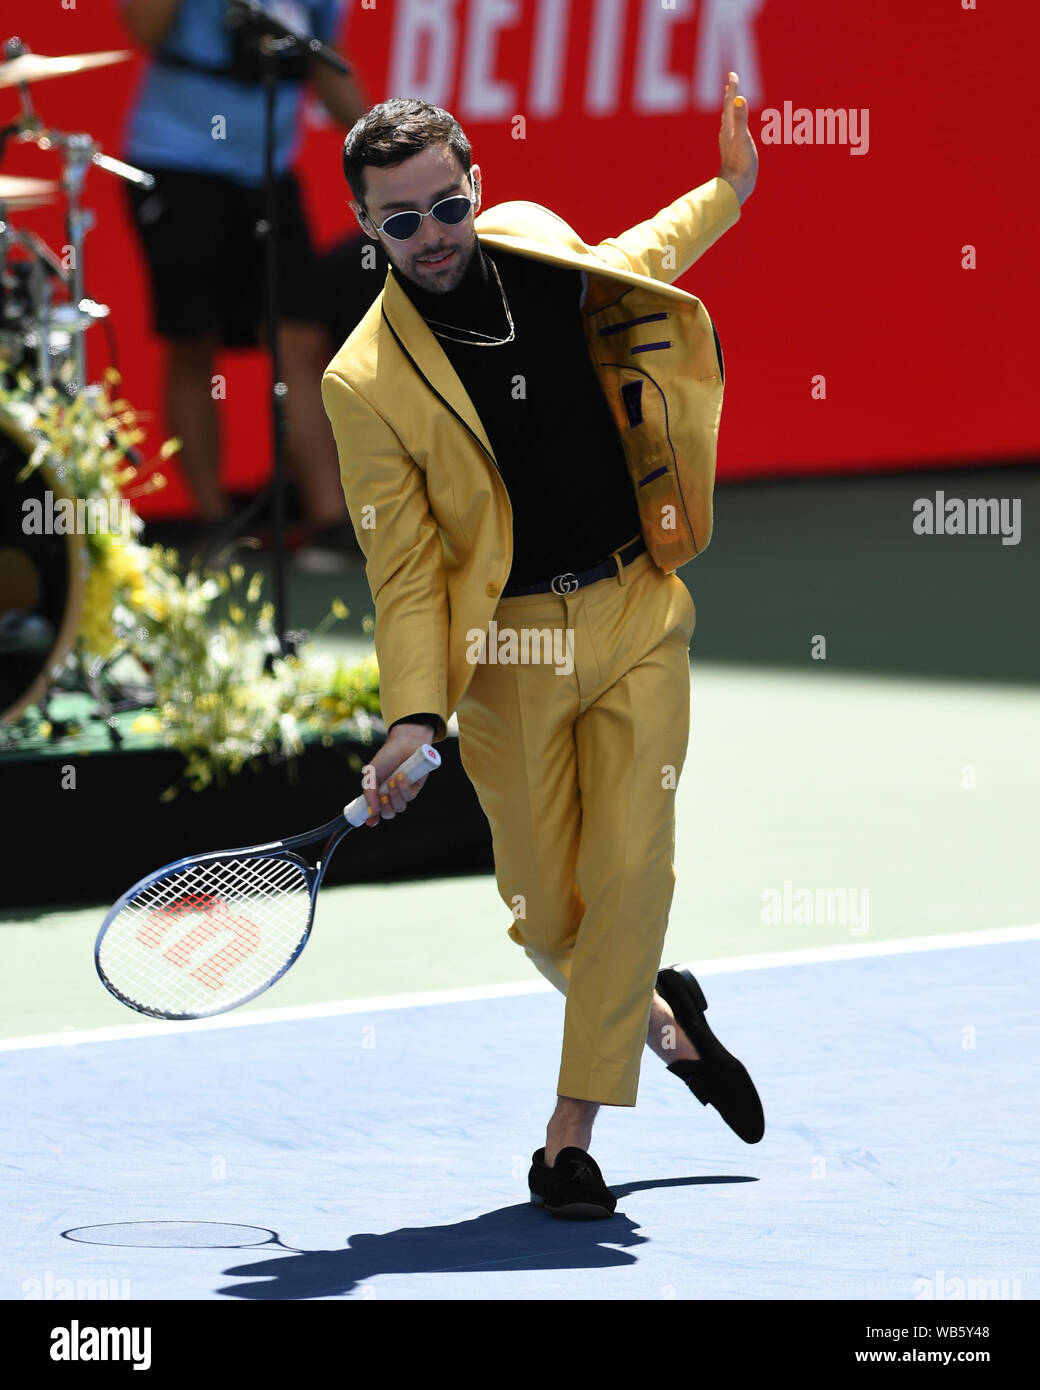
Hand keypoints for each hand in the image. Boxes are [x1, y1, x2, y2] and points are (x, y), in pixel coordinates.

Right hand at [359, 721, 434, 827]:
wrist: (404, 743)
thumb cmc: (386, 757)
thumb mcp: (371, 775)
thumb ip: (369, 793)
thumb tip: (372, 812)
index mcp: (377, 793)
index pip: (375, 812)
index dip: (372, 819)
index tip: (370, 821)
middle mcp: (390, 795)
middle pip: (389, 813)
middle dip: (385, 808)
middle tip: (382, 796)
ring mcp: (403, 793)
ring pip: (400, 807)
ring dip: (394, 795)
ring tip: (392, 780)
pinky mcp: (415, 788)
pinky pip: (409, 796)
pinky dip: (404, 787)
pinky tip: (402, 776)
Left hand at [718, 71, 757, 206]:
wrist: (736, 185)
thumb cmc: (741, 163)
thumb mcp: (743, 139)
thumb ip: (741, 119)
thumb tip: (739, 100)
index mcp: (729, 127)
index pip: (731, 103)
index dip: (733, 88)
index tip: (732, 74)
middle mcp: (727, 132)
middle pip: (728, 108)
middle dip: (730, 94)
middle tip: (731, 80)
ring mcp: (729, 141)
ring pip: (729, 118)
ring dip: (731, 106)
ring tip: (731, 99)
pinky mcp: (733, 149)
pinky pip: (733, 129)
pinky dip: (734, 120)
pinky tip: (734, 125)